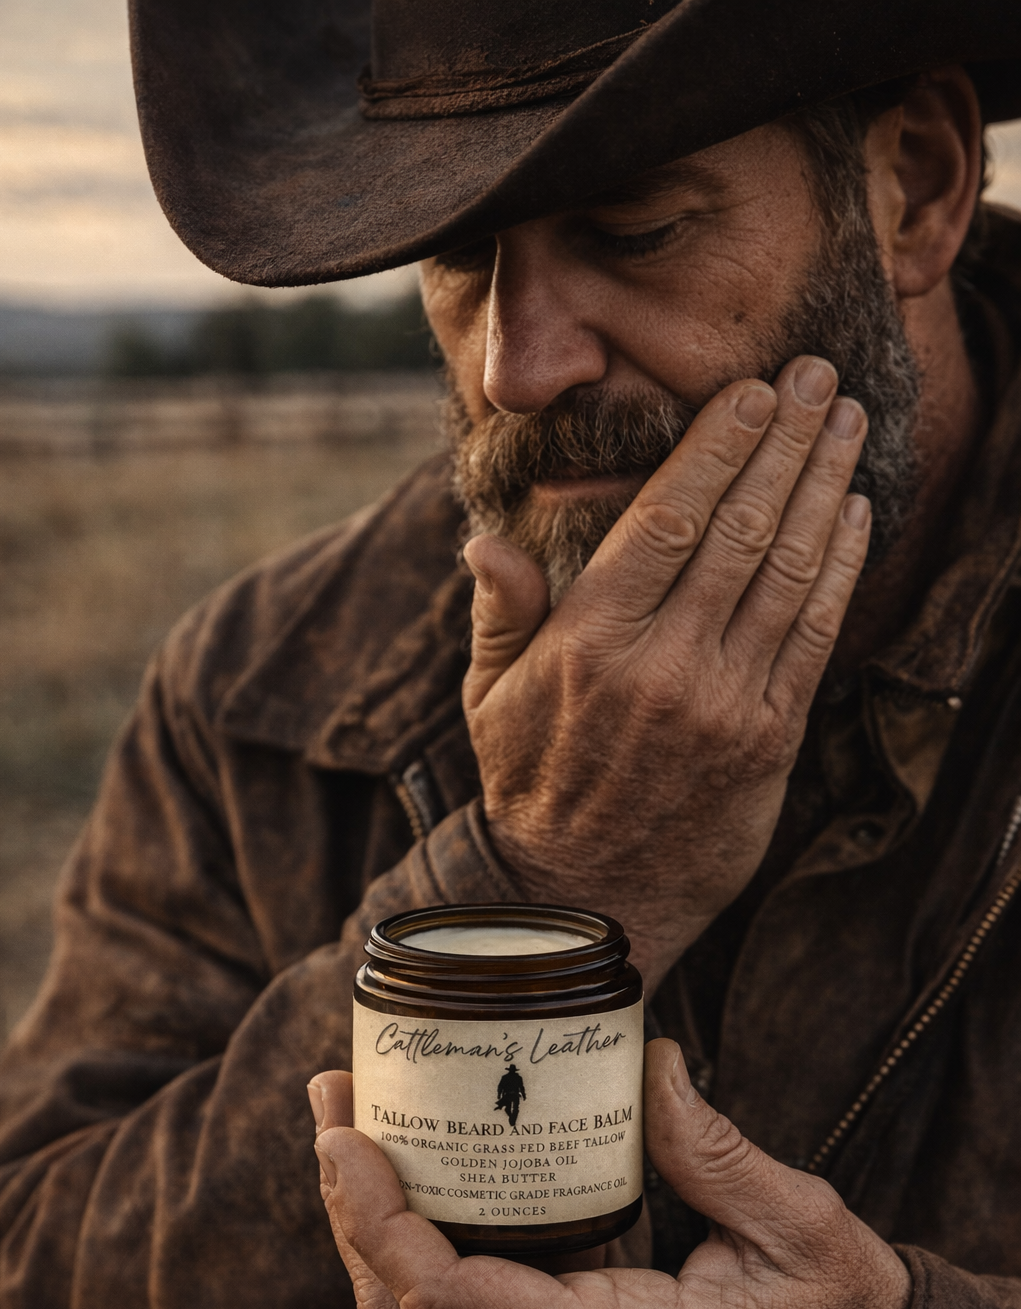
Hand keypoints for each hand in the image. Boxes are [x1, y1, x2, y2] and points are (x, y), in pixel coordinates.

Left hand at [310, 1043, 908, 1308]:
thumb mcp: (796, 1227)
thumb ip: (708, 1146)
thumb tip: (646, 1058)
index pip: (442, 1299)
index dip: (373, 1214)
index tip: (343, 1130)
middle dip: (348, 1207)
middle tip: (333, 1103)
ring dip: (369, 1236)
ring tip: (353, 1135)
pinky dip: (416, 1269)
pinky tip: (416, 1194)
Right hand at [462, 357, 869, 989]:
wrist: (588, 897)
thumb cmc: (534, 783)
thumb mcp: (490, 698)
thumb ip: (502, 613)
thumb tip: (485, 539)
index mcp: (591, 642)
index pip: (668, 518)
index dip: (717, 446)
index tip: (751, 391)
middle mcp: (663, 665)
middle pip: (741, 529)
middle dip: (784, 443)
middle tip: (814, 379)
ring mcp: (723, 703)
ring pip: (788, 572)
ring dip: (824, 488)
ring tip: (844, 426)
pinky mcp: (769, 739)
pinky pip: (815, 636)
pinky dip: (841, 568)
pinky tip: (855, 514)